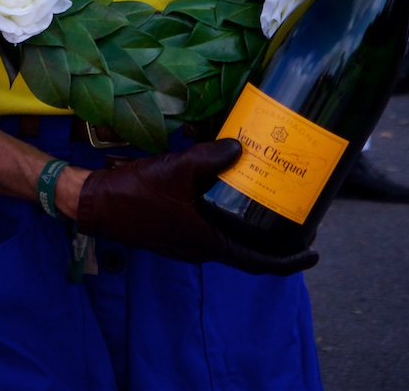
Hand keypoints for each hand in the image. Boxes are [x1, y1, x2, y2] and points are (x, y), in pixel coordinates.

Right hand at [73, 139, 319, 275]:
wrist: (95, 202)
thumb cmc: (136, 192)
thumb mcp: (177, 169)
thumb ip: (210, 158)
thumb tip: (240, 147)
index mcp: (208, 241)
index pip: (258, 262)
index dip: (289, 260)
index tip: (313, 252)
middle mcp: (202, 247)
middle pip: (248, 250)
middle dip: (274, 239)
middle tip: (297, 217)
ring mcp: (188, 240)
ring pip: (229, 237)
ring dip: (250, 226)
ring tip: (268, 200)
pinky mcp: (177, 229)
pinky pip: (212, 226)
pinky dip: (228, 215)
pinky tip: (230, 190)